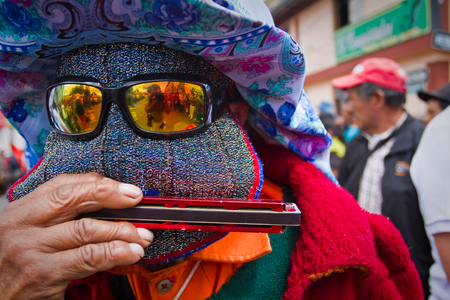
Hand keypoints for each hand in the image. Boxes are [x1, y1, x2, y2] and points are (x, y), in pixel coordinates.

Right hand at [0, 173, 152, 298]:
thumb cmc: (20, 265)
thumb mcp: (33, 234)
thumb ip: (62, 217)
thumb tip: (109, 203)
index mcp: (21, 211)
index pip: (64, 185)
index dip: (100, 183)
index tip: (126, 188)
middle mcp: (22, 225)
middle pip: (75, 199)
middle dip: (112, 196)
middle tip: (137, 201)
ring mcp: (30, 249)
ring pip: (87, 228)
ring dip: (122, 230)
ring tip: (141, 235)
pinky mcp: (43, 273)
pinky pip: (89, 257)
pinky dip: (116, 252)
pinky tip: (130, 252)